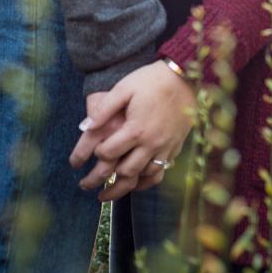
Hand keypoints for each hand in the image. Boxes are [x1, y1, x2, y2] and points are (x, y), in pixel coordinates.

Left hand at [75, 62, 195, 201]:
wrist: (187, 77)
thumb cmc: (152, 81)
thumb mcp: (124, 88)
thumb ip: (104, 109)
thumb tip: (84, 127)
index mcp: (136, 129)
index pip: (108, 153)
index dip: (96, 154)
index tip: (92, 151)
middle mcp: (152, 143)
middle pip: (125, 172)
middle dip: (102, 181)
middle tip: (86, 185)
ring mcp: (166, 147)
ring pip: (143, 176)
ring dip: (123, 188)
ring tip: (106, 195)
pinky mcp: (175, 147)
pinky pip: (161, 172)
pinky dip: (147, 181)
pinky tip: (135, 184)